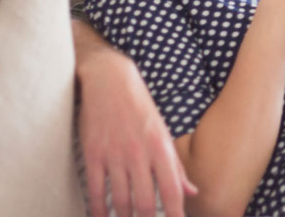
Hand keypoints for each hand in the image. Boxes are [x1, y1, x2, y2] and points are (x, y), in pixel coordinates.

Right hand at [76, 43, 197, 216]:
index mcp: (161, 148)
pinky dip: (97, 208)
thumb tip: (191, 192)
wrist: (109, 80)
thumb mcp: (164, 134)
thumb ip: (176, 166)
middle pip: (145, 202)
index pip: (171, 190)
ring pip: (120, 200)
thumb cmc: (141, 109)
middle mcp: (139, 153)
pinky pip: (95, 189)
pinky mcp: (93, 153)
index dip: (175, 214)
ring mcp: (114, 154)